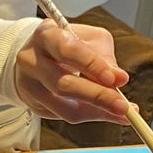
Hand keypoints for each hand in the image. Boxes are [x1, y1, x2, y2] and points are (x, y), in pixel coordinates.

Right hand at [14, 22, 130, 123]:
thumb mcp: (90, 39)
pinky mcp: (34, 105)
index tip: (116, 79)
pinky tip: (108, 113)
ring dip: (97, 113)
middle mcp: (31, 61)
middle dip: (98, 97)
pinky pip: (66, 116)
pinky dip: (91, 116)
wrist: (37, 54)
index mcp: (46, 36)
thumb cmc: (69, 43)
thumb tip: (119, 79)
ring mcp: (29, 86)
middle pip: (64, 85)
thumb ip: (104, 57)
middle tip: (123, 106)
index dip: (93, 66)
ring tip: (123, 114)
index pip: (68, 51)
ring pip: (65, 108)